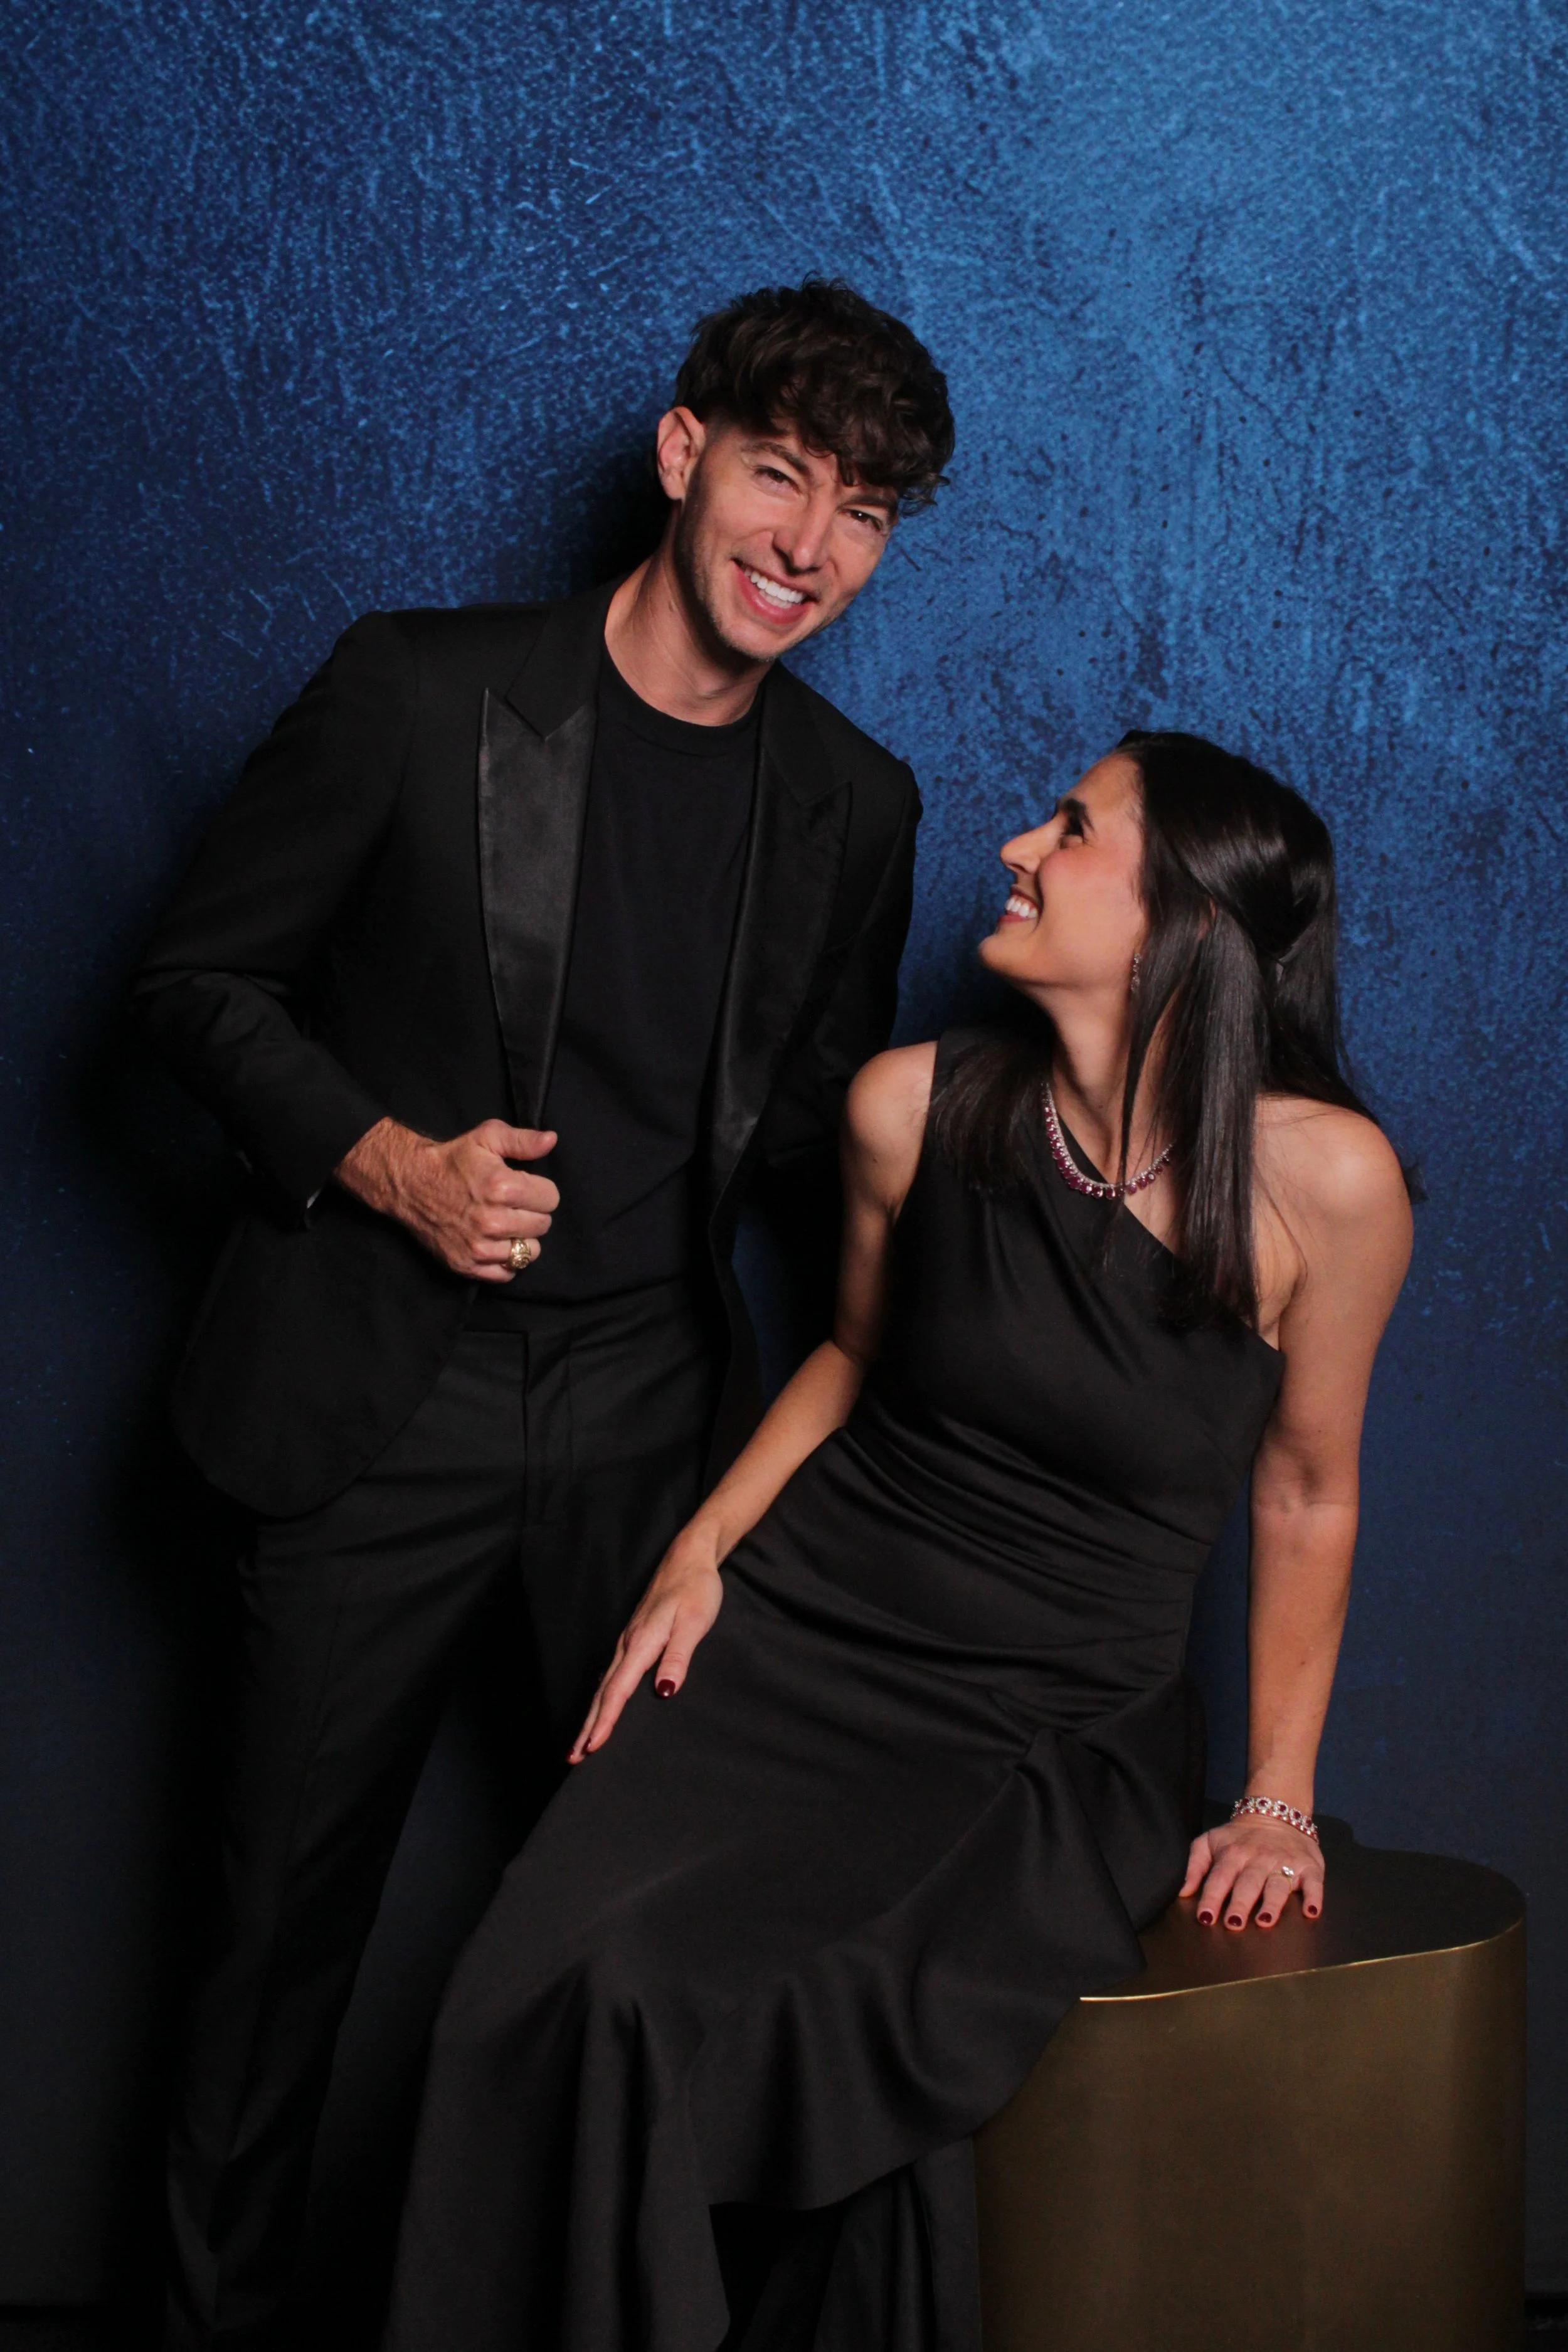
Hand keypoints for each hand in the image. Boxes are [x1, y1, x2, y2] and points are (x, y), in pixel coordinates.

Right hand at [336, 1116, 558, 1280]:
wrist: (411, 1184)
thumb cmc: (453, 1160)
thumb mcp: (487, 1137)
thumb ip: (523, 1140)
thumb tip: (551, 1140)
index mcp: (502, 1188)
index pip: (551, 1199)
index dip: (540, 1190)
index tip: (525, 1187)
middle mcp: (492, 1221)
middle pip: (542, 1225)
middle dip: (532, 1213)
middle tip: (513, 1206)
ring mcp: (479, 1247)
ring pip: (529, 1252)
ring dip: (522, 1238)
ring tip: (505, 1224)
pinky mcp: (467, 1265)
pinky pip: (506, 1273)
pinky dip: (506, 1261)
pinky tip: (496, 1243)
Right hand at [568, 1526, 725, 1761]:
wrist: (689, 1558)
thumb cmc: (695, 1589)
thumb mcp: (693, 1623)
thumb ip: (678, 1657)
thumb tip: (664, 1692)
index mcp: (641, 1643)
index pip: (618, 1691)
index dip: (605, 1721)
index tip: (592, 1747)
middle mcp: (628, 1643)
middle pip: (603, 1692)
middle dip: (588, 1725)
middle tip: (574, 1756)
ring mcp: (629, 1640)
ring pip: (605, 1684)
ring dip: (592, 1713)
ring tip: (582, 1741)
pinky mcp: (634, 1638)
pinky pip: (613, 1674)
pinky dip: (603, 1695)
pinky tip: (602, 1705)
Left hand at [1181, 1814, 1323, 1930]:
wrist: (1275, 1813)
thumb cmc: (1238, 1837)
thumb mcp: (1209, 1842)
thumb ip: (1194, 1866)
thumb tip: (1182, 1893)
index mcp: (1232, 1855)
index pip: (1219, 1879)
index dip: (1212, 1898)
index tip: (1206, 1918)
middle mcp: (1258, 1859)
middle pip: (1248, 1883)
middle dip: (1240, 1903)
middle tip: (1234, 1923)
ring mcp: (1285, 1863)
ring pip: (1278, 1884)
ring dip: (1272, 1903)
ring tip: (1265, 1920)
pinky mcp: (1309, 1867)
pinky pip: (1314, 1883)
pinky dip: (1314, 1897)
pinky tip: (1311, 1911)